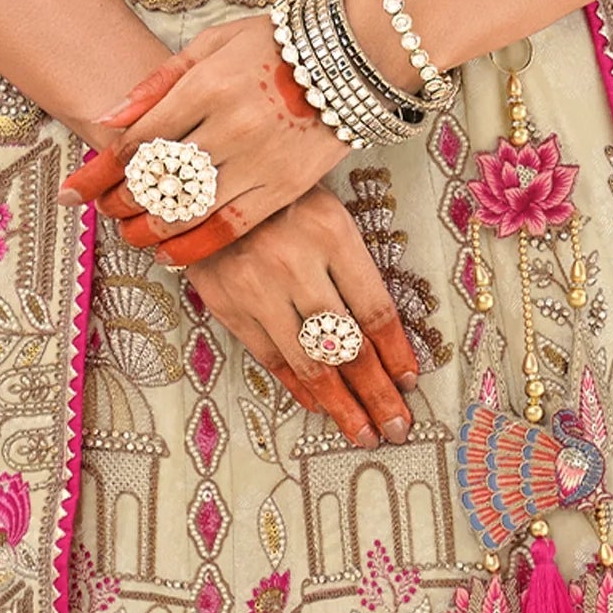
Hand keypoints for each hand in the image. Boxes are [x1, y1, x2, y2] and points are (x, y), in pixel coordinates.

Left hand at [60, 14, 345, 264]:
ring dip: (150, 231)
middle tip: (103, 213)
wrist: (350, 59)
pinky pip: (229, 229)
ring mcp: (258, 162)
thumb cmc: (274, 45)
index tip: (77, 190)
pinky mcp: (283, 190)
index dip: (102, 170)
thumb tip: (108, 119)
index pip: (138, 139)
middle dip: (120, 203)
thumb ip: (159, 82)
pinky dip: (193, 248)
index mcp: (207, 84)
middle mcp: (230, 126)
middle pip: (157, 180)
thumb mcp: (212, 44)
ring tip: (131, 236)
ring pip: (188, 212)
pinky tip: (170, 255)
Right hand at [174, 188, 420, 448]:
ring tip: (361, 431)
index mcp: (331, 233)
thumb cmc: (282, 198)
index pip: (374, 310)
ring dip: (340, 405)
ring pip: (307, 363)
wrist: (205, 182)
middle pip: (345, 346)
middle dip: (375, 394)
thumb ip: (354, 272)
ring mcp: (255, 286)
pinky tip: (320, 406)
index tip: (408, 384)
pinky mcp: (226, 303)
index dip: (395, 354)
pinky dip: (298, 387)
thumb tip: (382, 346)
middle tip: (394, 427)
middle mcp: (292, 262)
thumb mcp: (328, 215)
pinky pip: (270, 358)